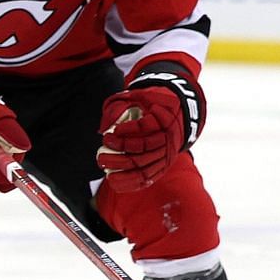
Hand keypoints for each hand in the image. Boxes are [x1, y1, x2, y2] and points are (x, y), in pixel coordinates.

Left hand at [97, 68, 204, 191]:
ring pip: (145, 167)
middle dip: (119, 155)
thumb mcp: (137, 96)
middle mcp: (169, 138)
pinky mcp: (164, 165)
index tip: (110, 134)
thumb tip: (103, 128)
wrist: (178, 112)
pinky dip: (131, 183)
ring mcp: (167, 154)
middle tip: (101, 155)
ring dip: (123, 172)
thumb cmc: (152, 102)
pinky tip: (114, 182)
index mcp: (164, 118)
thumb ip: (118, 107)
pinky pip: (149, 178)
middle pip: (143, 151)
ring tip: (105, 168)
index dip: (127, 132)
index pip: (146, 127)